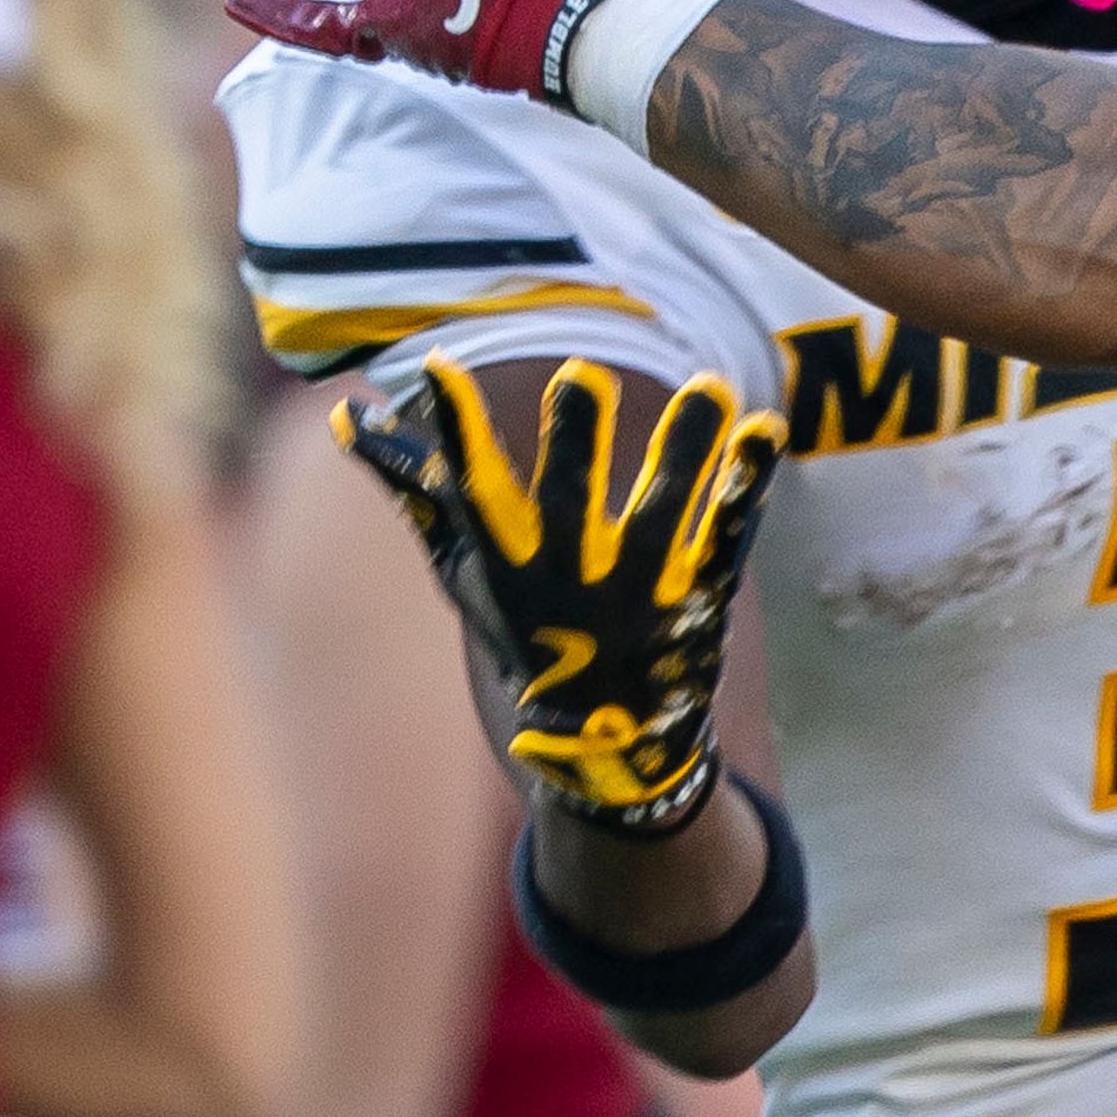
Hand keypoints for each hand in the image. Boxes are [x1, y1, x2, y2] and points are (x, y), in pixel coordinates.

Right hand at [341, 350, 781, 826]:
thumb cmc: (528, 636)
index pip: (474, 494)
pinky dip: (747, 484)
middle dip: (574, 447)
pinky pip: (731, 534)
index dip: (455, 434)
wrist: (611, 747)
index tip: (441, 369)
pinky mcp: (702, 596)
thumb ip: (418, 494)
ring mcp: (644, 591)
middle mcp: (573, 582)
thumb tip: (352, 416)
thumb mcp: (464, 574)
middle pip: (572, 508)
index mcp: (508, 569)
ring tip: (708, 388)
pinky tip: (764, 429)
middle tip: (580, 377)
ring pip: (665, 516)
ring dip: (686, 454)